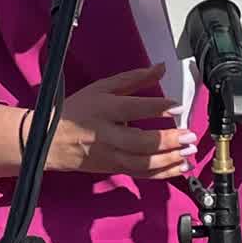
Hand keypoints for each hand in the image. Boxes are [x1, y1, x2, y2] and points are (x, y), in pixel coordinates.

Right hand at [47, 65, 193, 179]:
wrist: (51, 141)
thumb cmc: (78, 110)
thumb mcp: (102, 87)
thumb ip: (134, 78)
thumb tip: (161, 67)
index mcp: (104, 109)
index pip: (133, 108)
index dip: (157, 108)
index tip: (178, 106)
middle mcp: (107, 134)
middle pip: (140, 141)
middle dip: (168, 140)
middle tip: (190, 135)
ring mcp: (110, 155)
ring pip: (142, 163)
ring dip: (169, 160)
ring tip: (190, 153)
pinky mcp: (114, 169)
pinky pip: (141, 175)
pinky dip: (163, 174)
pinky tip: (180, 168)